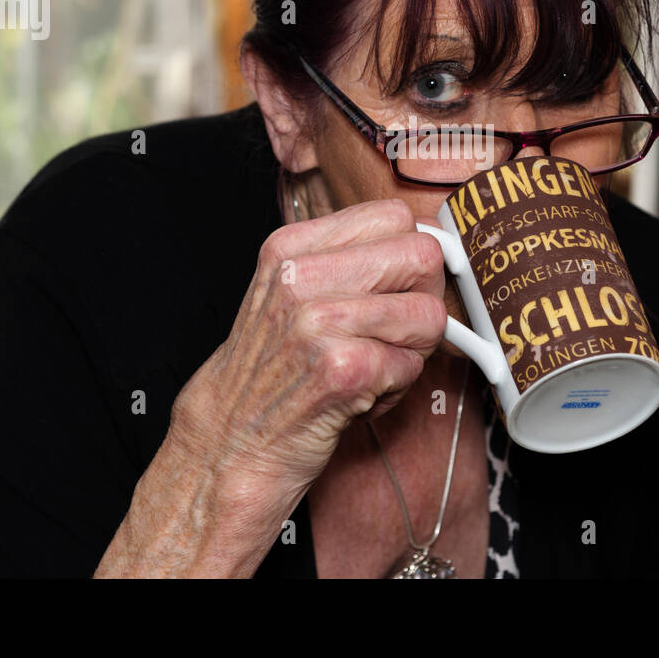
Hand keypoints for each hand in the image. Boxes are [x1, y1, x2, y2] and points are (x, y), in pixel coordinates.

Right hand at [95, 198, 447, 576]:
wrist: (228, 442)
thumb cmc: (272, 372)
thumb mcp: (292, 294)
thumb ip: (349, 263)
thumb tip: (431, 246)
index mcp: (290, 247)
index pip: (393, 215)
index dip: (411, 253)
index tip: (403, 283)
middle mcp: (300, 277)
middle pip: (421, 256)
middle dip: (426, 297)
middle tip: (398, 330)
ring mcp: (318, 323)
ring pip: (428, 315)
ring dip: (411, 350)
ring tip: (371, 365)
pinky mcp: (341, 371)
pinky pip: (412, 366)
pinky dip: (395, 389)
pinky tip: (358, 395)